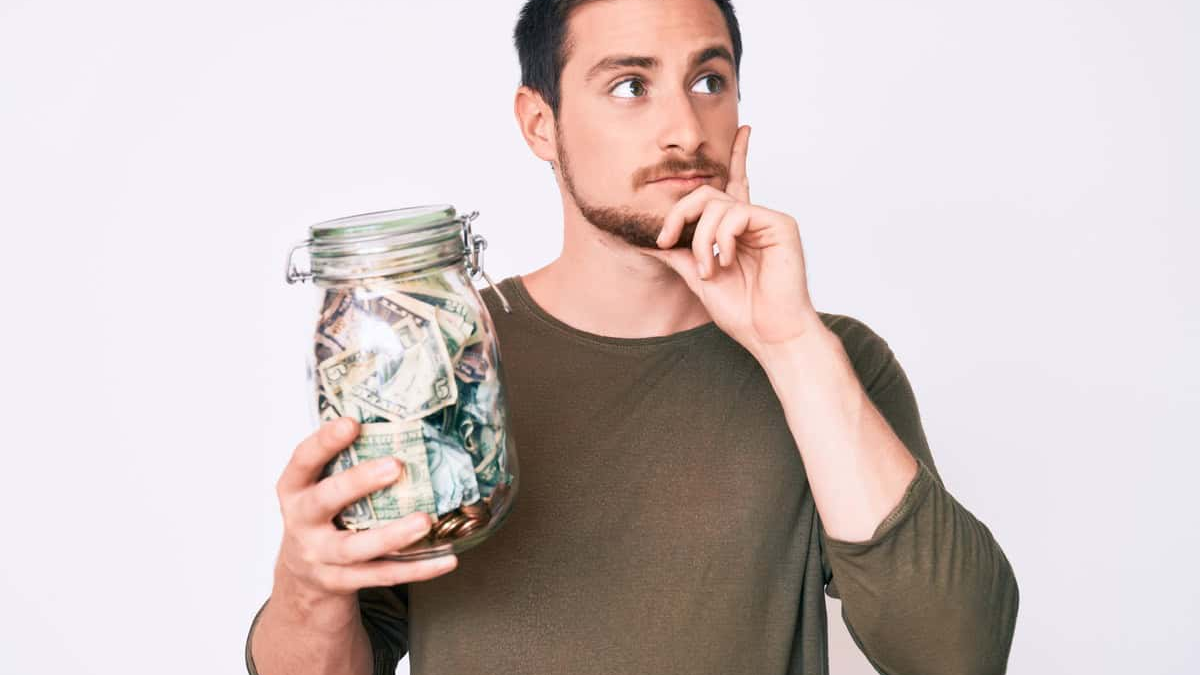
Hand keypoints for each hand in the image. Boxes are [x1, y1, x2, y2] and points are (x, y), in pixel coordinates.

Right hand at [273, 417, 456, 600]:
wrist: (303, 577)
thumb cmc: (322, 516)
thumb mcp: (319, 487)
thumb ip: (345, 462)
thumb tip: (402, 423)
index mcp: (294, 489)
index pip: (303, 460)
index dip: (324, 442)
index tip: (352, 422)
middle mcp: (301, 522)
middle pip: (325, 500)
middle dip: (358, 482)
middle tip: (395, 465)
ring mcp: (319, 556)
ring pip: (355, 548)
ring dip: (392, 534)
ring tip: (425, 520)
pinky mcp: (341, 582)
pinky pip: (382, 575)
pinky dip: (417, 568)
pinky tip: (446, 558)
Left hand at [645, 125, 827, 359]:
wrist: (769, 334)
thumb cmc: (742, 311)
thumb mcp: (698, 277)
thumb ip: (677, 254)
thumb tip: (645, 242)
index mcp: (738, 228)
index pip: (736, 182)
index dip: (740, 154)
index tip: (746, 128)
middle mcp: (753, 219)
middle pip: (708, 192)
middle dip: (679, 214)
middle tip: (666, 241)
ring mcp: (767, 220)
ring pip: (717, 204)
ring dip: (702, 240)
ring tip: (711, 270)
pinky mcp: (780, 224)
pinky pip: (738, 213)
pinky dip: (722, 238)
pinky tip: (728, 262)